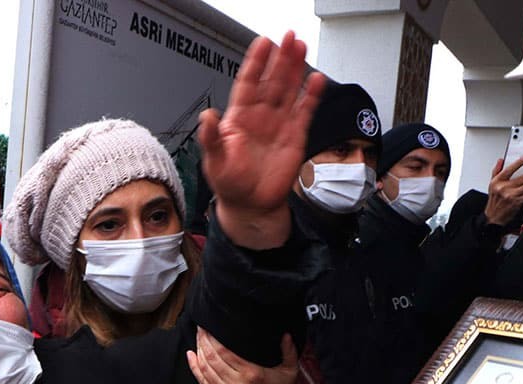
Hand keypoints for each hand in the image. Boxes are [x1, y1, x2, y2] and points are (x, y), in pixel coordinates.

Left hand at [187, 329, 297, 383]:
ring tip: (198, 338)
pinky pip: (203, 383)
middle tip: (200, 328)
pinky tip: (191, 356)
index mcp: (253, 374)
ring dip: (198, 352)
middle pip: (212, 358)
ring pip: (205, 369)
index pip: (225, 352)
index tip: (208, 326)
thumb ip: (289, 351)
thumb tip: (286, 334)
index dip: (213, 338)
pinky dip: (195, 368)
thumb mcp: (290, 371)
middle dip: (203, 341)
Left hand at [198, 31, 325, 249]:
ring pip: (288, 90)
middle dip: (280, 59)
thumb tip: (205, 116)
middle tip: (288, 38)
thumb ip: (211, 138)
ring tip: (301, 48)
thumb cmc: (230, 183)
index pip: (248, 84)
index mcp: (238, 118)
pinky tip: (317, 80)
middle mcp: (260, 116)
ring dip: (295, 69)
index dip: (256, 63)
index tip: (263, 44)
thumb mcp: (214, 162)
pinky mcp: (295, 136)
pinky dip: (312, 96)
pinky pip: (304, 111)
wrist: (251, 205)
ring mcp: (278, 124)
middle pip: (272, 81)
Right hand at [484, 156, 522, 224]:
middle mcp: (503, 188)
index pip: (509, 169)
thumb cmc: (494, 201)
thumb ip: (496, 171)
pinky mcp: (517, 202)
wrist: (493, 217)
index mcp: (497, 181)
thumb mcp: (492, 185)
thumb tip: (501, 160)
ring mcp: (511, 195)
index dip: (519, 162)